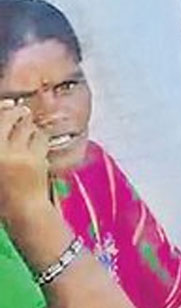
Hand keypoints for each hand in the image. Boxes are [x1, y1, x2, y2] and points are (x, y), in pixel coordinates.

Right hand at [0, 101, 51, 221]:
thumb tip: (7, 123)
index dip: (3, 112)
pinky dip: (40, 138)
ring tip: (29, 132)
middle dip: (15, 113)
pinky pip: (41, 137)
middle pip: (8, 117)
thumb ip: (2, 147)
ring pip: (27, 126)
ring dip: (30, 127)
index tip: (5, 107)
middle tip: (20, 112)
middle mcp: (0, 152)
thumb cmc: (4, 193)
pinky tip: (38, 145)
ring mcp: (17, 154)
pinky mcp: (36, 157)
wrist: (24, 210)